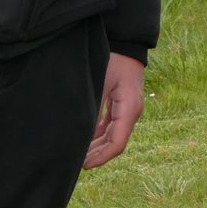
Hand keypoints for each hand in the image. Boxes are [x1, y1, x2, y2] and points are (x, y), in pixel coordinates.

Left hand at [82, 52, 144, 168]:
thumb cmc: (112, 60)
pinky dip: (100, 134)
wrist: (125, 42)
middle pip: (115, 142)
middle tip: (75, 163)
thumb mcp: (99, 84)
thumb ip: (92, 110)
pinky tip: (86, 139)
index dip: (101, 157)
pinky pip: (112, 125)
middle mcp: (132, 112)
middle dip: (97, 155)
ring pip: (113, 135)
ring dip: (97, 146)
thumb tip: (79, 135)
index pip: (117, 143)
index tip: (83, 165)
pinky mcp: (122, 103)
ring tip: (78, 154)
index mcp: (129, 110)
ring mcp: (128, 108)